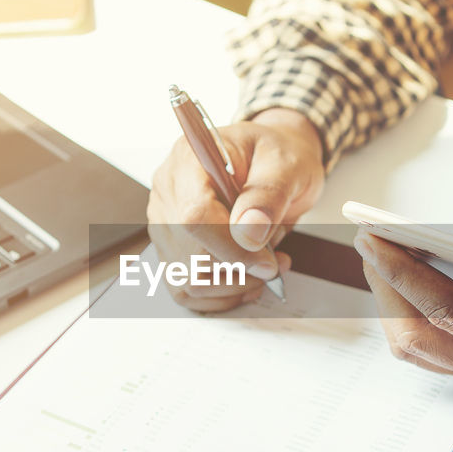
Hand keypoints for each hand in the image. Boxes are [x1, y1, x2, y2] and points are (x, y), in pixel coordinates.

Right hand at [148, 107, 324, 310]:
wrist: (273, 160)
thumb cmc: (278, 156)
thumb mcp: (287, 165)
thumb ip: (268, 195)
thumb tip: (248, 234)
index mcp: (191, 159)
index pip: (194, 217)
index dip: (230, 250)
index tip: (266, 262)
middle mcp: (169, 190)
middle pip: (188, 255)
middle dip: (239, 271)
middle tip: (276, 262)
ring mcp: (165, 220)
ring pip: (185, 279)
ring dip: (231, 286)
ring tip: (265, 269)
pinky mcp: (172, 245)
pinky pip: (185, 287)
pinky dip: (219, 295)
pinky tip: (245, 280)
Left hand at [353, 218, 452, 388]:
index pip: (450, 313)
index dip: (406, 275)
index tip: (375, 239)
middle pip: (421, 338)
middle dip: (388, 288)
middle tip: (370, 240)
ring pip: (419, 346)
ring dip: (392, 302)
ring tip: (380, 253)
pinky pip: (431, 342)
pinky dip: (408, 308)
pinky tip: (404, 273)